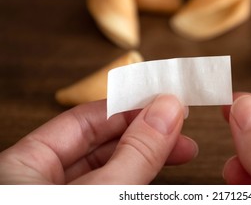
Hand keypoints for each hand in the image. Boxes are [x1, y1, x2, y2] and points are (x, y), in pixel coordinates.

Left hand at [0, 94, 197, 183]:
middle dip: (146, 133)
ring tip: (182, 150)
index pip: (84, 120)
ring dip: (148, 156)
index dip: (128, 106)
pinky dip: (139, 177)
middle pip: (100, 143)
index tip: (164, 99)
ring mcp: (61, 198)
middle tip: (181, 126)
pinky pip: (112, 187)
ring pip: (111, 168)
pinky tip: (159, 170)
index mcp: (24, 168)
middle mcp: (40, 182)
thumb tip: (167, 109)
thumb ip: (134, 153)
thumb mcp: (100, 193)